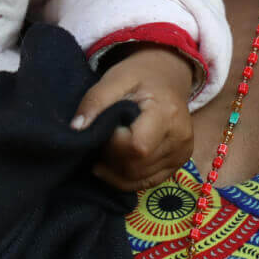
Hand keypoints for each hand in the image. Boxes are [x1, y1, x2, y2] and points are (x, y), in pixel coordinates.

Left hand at [71, 44, 196, 191]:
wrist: (167, 76)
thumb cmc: (139, 75)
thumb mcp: (114, 79)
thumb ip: (94, 102)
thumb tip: (76, 129)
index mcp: (167, 113)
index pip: (137, 147)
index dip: (113, 144)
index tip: (105, 128)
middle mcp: (180, 138)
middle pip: (136, 167)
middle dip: (110, 158)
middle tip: (101, 139)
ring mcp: (182, 154)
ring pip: (138, 179)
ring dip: (115, 170)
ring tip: (107, 148)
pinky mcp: (179, 163)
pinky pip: (146, 183)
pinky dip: (126, 177)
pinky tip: (114, 162)